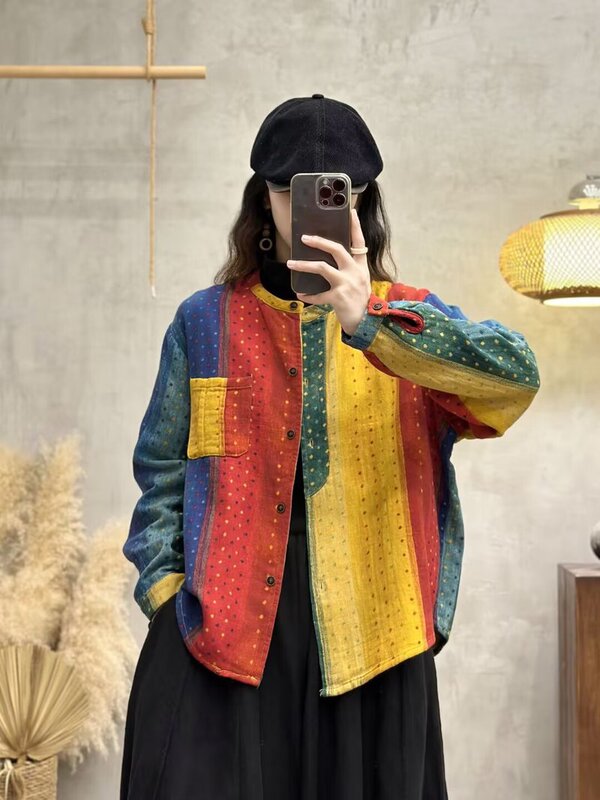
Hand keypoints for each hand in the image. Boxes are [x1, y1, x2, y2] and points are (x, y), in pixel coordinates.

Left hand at [287, 208, 370, 336]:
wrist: (365, 322)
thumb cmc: (359, 299)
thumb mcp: (359, 280)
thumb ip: (348, 268)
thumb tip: (328, 258)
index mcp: (360, 266)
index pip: (359, 242)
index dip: (355, 226)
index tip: (350, 211)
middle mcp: (355, 272)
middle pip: (336, 249)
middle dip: (319, 241)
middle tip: (304, 238)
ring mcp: (346, 284)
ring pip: (322, 267)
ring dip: (304, 265)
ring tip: (290, 263)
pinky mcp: (338, 297)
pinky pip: (318, 295)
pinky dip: (308, 295)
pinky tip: (300, 294)